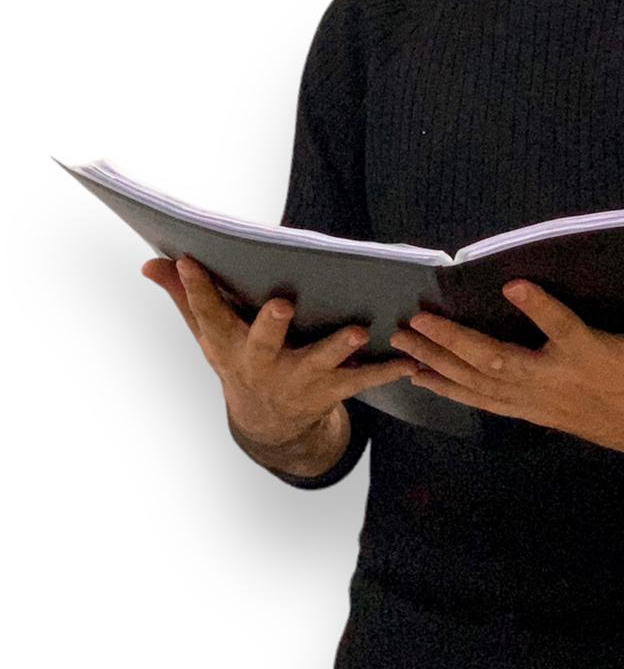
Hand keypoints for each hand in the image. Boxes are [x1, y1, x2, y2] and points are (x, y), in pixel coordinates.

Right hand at [141, 255, 420, 444]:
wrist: (270, 424)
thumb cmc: (241, 357)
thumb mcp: (210, 333)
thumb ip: (186, 297)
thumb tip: (152, 263)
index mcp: (228, 344)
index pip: (207, 313)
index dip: (197, 288)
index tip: (191, 258)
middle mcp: (261, 363)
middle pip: (263, 343)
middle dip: (270, 325)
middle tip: (282, 304)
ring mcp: (297, 379)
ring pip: (319, 363)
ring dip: (339, 348)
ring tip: (361, 332)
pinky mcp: (331, 390)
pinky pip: (362, 381)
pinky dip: (388, 371)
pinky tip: (411, 359)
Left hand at [389, 279, 623, 461]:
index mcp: (592, 356)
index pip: (564, 329)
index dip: (540, 309)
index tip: (513, 284)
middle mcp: (558, 380)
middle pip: (498, 362)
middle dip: (453, 341)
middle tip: (417, 319)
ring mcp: (541, 400)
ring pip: (482, 384)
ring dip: (440, 363)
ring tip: (405, 344)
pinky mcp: (535, 411)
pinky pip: (484, 402)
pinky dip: (451, 389)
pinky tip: (422, 378)